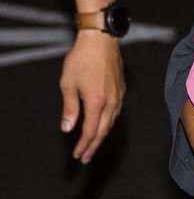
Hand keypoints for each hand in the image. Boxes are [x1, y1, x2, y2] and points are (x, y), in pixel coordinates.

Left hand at [60, 31, 124, 162]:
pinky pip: (116, 113)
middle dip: (93, 146)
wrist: (101, 40)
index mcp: (97, 103)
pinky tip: (102, 124)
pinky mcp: (122, 91)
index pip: (90, 132)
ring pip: (111, 124)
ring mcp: (119, 97)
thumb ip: (70, 108)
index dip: (84, 146)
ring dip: (101, 136)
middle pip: (103, 132)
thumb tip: (67, 128)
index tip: (78, 155)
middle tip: (85, 158)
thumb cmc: (81, 59)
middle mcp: (111, 103)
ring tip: (92, 144)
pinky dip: (108, 123)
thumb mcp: (68, 84)